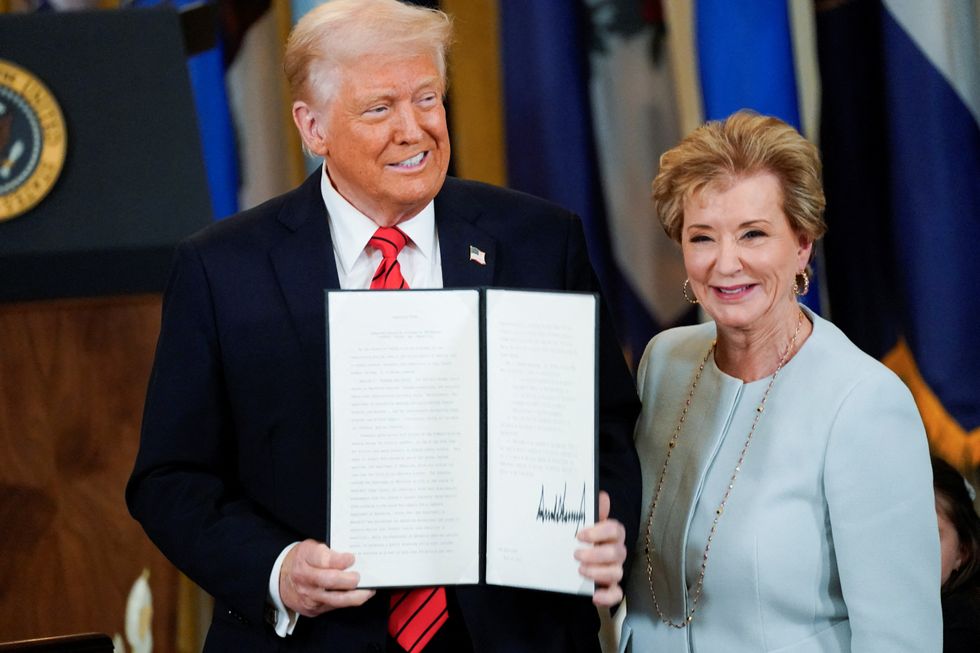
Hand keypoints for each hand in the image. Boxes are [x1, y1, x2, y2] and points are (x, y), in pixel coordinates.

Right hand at [279, 539, 375, 616]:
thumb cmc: (302, 560)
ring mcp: (309, 595)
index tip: (352, 558)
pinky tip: (358, 595)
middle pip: (330, 580)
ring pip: (336, 599)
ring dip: (355, 596)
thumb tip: (353, 558)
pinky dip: (348, 601)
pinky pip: (334, 606)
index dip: (340, 560)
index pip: (323, 559)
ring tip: (368, 590)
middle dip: (349, 579)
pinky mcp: (313, 608)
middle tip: (359, 576)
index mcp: (305, 557)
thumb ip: (329, 551)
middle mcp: (305, 577)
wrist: (281, 579)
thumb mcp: (311, 547)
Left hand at [575, 490, 626, 606]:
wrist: (564, 564)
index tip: (580, 535)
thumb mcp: (578, 525)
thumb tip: (602, 496)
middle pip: (618, 552)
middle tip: (576, 554)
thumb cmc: (576, 540)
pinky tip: (594, 596)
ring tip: (580, 570)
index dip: (600, 532)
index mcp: (610, 535)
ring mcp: (613, 570)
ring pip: (617, 572)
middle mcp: (615, 552)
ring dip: (599, 572)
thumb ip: (590, 511)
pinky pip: (616, 595)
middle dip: (597, 554)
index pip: (616, 529)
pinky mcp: (609, 589)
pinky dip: (607, 597)